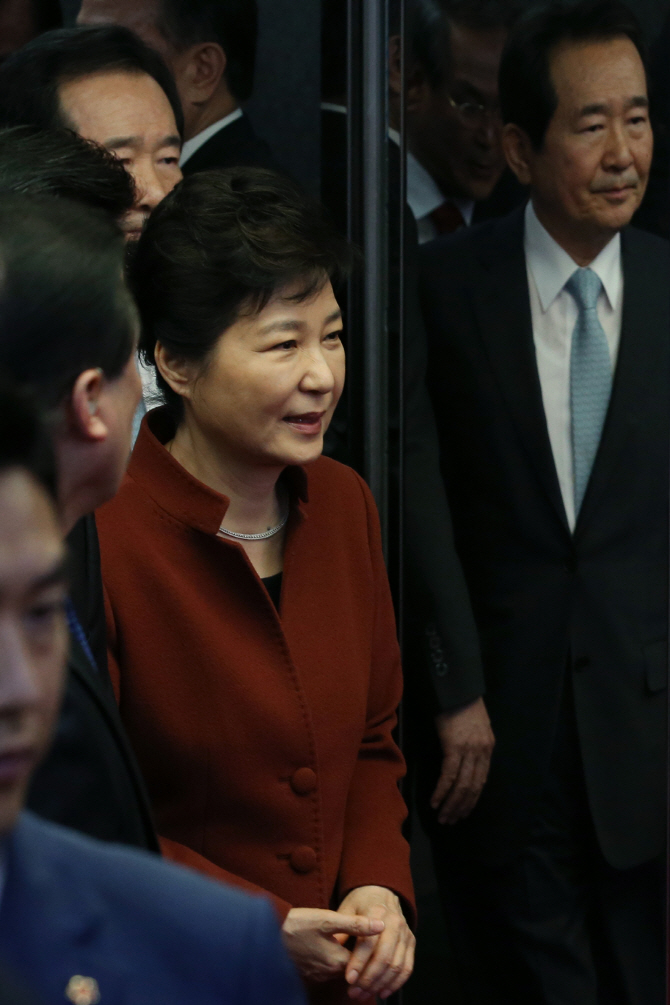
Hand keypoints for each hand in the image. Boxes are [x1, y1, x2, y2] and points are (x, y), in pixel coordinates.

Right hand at [281, 907, 384, 983]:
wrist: (267, 934)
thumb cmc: (297, 924)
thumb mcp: (327, 919)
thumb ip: (356, 924)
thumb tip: (381, 924)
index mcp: (337, 961)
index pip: (365, 963)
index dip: (374, 953)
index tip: (380, 941)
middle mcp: (328, 973)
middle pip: (353, 968)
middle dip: (362, 958)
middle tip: (370, 943)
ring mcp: (316, 975)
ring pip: (340, 969)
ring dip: (347, 959)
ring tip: (354, 943)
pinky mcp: (306, 973)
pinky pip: (326, 969)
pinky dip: (333, 960)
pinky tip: (332, 947)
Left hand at [338, 885, 414, 999]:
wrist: (382, 892)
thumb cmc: (360, 903)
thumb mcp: (347, 908)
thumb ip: (342, 928)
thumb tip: (332, 949)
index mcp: (376, 912)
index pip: (369, 941)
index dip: (359, 962)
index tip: (348, 979)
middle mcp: (394, 922)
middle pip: (384, 956)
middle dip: (369, 978)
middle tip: (354, 992)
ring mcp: (405, 933)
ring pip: (396, 965)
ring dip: (380, 984)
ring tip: (363, 995)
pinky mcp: (411, 942)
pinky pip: (407, 967)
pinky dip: (396, 983)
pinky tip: (382, 992)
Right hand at [430, 696, 494, 823]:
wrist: (457, 689)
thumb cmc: (463, 705)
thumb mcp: (477, 727)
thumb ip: (475, 745)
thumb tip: (467, 762)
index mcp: (488, 748)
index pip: (482, 781)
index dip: (472, 799)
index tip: (463, 811)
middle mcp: (482, 752)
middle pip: (473, 787)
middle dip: (462, 807)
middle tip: (451, 820)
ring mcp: (469, 750)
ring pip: (462, 785)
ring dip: (452, 804)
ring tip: (443, 817)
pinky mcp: (454, 747)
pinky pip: (449, 775)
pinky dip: (442, 791)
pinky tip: (435, 802)